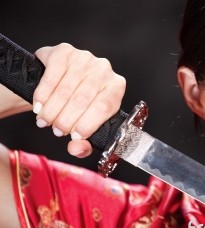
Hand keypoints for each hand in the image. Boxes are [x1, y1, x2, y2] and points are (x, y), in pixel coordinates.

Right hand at [33, 43, 125, 157]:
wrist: (57, 82)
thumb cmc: (77, 106)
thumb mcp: (83, 125)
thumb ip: (84, 143)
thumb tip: (77, 149)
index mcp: (116, 87)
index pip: (104, 107)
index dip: (88, 124)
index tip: (74, 136)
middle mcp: (104, 69)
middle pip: (84, 99)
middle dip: (66, 119)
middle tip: (56, 130)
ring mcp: (85, 58)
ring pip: (66, 89)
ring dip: (52, 110)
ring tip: (45, 121)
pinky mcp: (65, 51)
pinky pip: (53, 75)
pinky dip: (43, 94)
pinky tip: (39, 106)